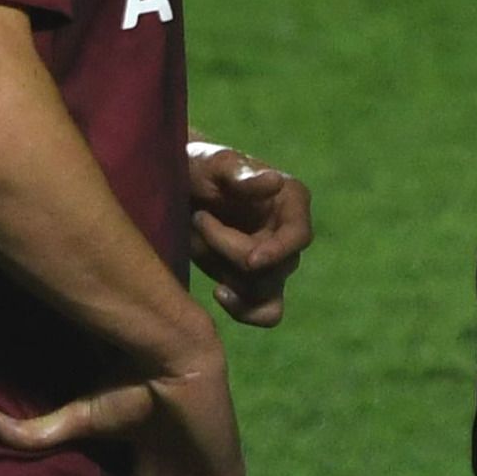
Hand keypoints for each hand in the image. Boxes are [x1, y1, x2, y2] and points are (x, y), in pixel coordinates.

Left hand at [187, 141, 312, 326]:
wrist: (177, 189)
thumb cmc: (198, 167)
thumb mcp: (215, 163)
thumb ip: (242, 176)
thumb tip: (276, 182)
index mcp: (291, 200)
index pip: (300, 236)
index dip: (279, 252)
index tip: (251, 260)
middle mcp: (289, 233)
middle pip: (275, 267)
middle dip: (231, 250)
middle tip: (199, 218)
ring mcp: (274, 260)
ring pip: (267, 292)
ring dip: (231, 277)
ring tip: (201, 245)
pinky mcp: (254, 281)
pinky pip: (264, 311)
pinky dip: (246, 312)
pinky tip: (219, 293)